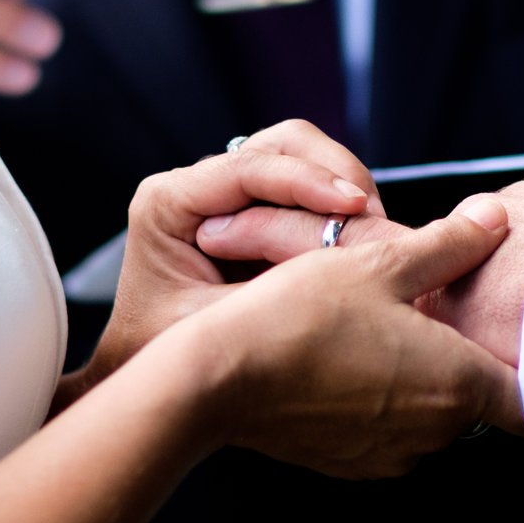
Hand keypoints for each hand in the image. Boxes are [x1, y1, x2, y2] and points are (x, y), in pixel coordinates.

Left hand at [58, 122, 380, 411]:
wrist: (149, 377)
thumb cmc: (166, 355)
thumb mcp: (217, 325)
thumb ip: (267, 290)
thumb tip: (336, 265)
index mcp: (167, 203)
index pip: (249, 167)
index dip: (308, 181)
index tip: (355, 205)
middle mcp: (194, 188)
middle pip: (281, 145)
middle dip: (333, 174)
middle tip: (372, 218)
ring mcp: (226, 197)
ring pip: (301, 158)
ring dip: (341, 186)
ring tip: (374, 229)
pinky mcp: (254, 213)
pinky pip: (306, 191)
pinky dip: (338, 207)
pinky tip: (361, 238)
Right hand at [188, 198, 523, 476]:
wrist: (219, 378)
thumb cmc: (299, 316)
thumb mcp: (379, 263)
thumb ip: (450, 245)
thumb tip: (495, 220)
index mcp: (457, 384)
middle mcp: (432, 433)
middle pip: (477, 405)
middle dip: (464, 365)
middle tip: (432, 320)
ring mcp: (389, 454)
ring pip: (428, 419)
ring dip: (417, 385)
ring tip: (378, 338)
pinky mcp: (348, 464)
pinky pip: (384, 433)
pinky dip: (376, 404)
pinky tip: (343, 365)